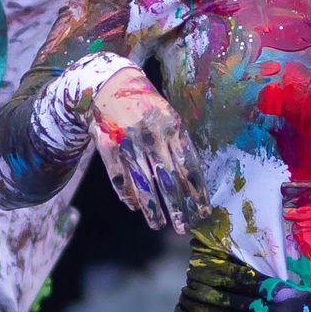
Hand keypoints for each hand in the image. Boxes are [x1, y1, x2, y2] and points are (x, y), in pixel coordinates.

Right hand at [89, 66, 205, 233]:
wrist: (109, 83)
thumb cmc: (146, 106)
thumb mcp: (168, 117)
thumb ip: (179, 145)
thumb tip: (193, 182)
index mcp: (172, 127)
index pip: (189, 166)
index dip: (196, 192)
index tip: (203, 213)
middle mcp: (151, 134)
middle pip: (167, 178)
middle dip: (176, 206)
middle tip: (182, 228)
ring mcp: (128, 140)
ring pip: (142, 181)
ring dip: (151, 207)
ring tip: (158, 225)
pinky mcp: (107, 145)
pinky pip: (117, 176)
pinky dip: (126, 193)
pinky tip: (134, 207)